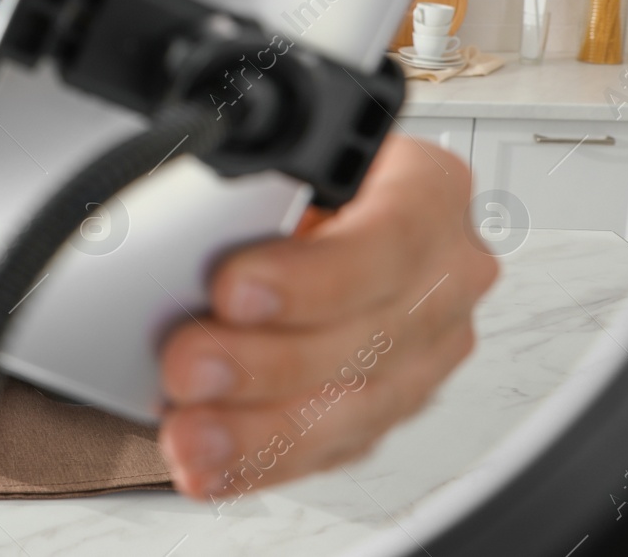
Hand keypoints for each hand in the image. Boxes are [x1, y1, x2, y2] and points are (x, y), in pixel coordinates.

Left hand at [155, 132, 498, 500]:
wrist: (300, 212)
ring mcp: (423, 351)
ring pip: (354, 407)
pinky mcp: (386, 407)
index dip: (311, 276)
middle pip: (371, 336)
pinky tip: (215, 465)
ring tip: (190, 434)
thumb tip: (184, 232)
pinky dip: (263, 459)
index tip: (231, 290)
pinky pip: (332, 447)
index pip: (390, 238)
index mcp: (427, 191)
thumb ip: (246, 194)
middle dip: (266, 362)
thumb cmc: (287, 180)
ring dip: (260, 430)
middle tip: (187, 365)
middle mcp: (443, 276)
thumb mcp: (276, 162)